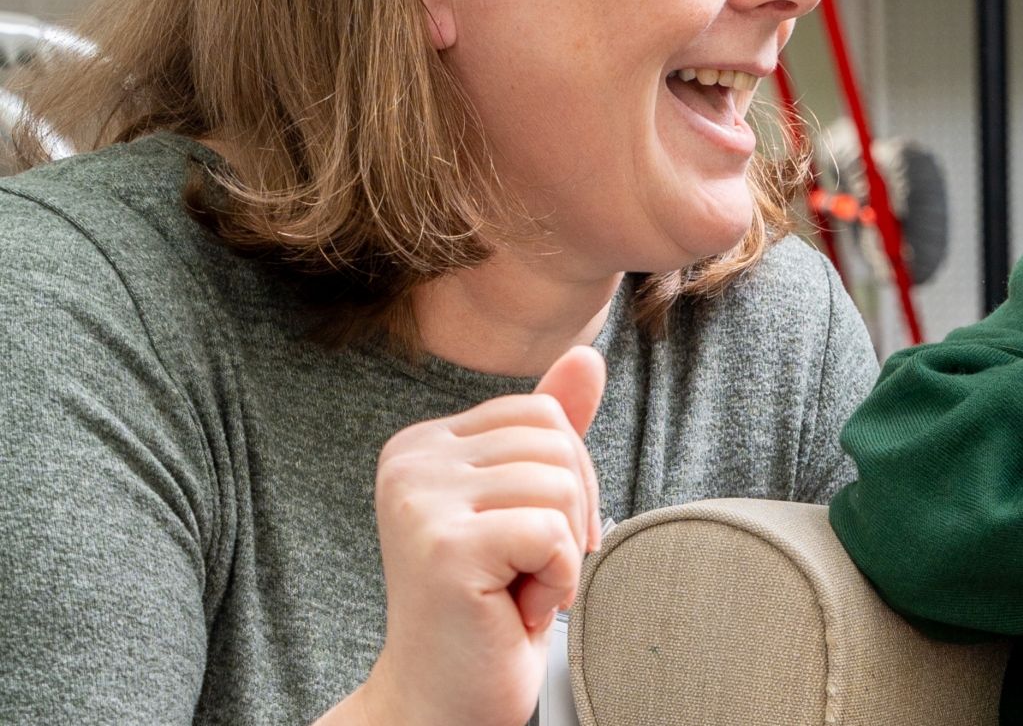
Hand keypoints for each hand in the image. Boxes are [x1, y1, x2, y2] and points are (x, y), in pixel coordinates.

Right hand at [345, 345, 605, 725]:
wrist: (443, 699)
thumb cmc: (489, 605)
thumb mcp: (526, 505)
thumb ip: (551, 430)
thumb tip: (588, 356)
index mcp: (423, 444)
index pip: (542, 413)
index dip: (566, 480)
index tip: (529, 539)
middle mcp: (409, 463)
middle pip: (556, 441)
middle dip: (568, 514)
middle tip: (524, 571)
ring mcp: (420, 503)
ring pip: (559, 485)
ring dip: (560, 553)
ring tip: (514, 589)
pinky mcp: (443, 548)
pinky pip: (552, 532)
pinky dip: (556, 579)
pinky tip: (515, 609)